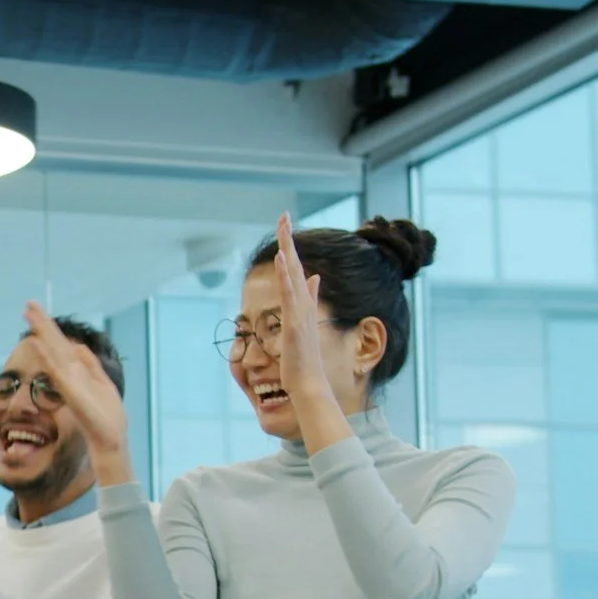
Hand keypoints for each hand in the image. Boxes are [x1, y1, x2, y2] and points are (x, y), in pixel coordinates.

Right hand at [21, 302, 128, 460]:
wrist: (109, 437)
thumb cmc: (106, 414)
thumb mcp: (102, 381)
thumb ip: (90, 363)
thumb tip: (78, 344)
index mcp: (77, 369)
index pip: (60, 342)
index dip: (50, 326)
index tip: (37, 310)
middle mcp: (69, 372)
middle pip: (53, 342)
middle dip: (42, 323)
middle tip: (28, 304)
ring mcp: (68, 380)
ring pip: (52, 350)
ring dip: (41, 332)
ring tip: (29, 314)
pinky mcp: (69, 390)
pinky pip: (55, 369)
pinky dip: (45, 356)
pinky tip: (37, 343)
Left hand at [269, 214, 334, 407]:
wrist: (309, 382)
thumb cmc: (304, 357)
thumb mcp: (304, 323)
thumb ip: (311, 298)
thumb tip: (315, 277)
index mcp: (303, 304)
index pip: (297, 269)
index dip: (291, 247)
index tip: (286, 226)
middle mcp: (303, 304)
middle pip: (296, 265)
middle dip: (289, 239)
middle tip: (284, 215)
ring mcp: (300, 313)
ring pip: (293, 276)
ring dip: (289, 251)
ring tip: (283, 227)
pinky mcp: (293, 324)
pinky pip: (289, 295)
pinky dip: (287, 276)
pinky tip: (281, 259)